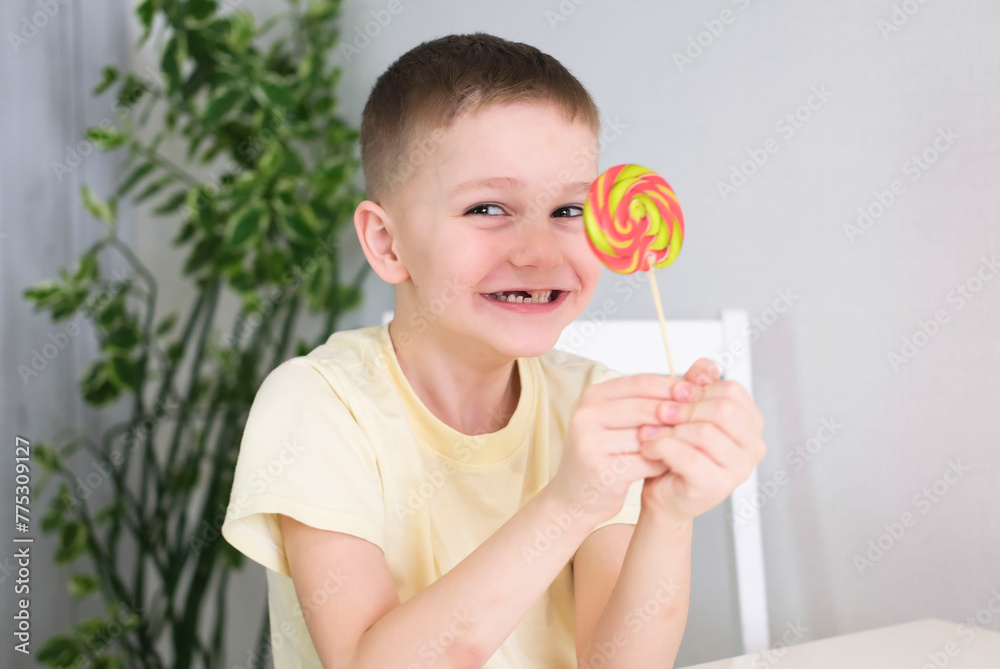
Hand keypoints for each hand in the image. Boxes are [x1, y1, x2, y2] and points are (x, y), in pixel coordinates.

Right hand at [549, 373, 699, 523]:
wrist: (575, 495)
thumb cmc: (603, 456)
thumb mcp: (619, 421)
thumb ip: (648, 402)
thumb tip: (693, 382)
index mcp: (592, 396)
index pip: (641, 382)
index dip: (673, 387)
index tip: (698, 394)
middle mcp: (587, 415)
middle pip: (645, 407)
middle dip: (677, 413)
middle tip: (702, 420)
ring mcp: (591, 442)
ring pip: (647, 435)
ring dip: (672, 440)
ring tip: (689, 443)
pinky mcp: (602, 469)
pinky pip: (645, 461)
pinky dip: (662, 462)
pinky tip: (671, 464)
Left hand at [636, 358, 766, 523]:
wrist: (665, 493)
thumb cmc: (678, 451)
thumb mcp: (688, 412)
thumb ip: (698, 386)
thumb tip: (703, 366)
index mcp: (751, 424)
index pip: (732, 391)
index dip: (699, 388)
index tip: (673, 394)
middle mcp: (753, 447)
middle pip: (723, 410)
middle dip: (685, 408)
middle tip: (659, 411)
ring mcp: (739, 469)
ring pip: (704, 432)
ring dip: (669, 429)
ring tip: (648, 431)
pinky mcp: (717, 486)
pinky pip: (688, 456)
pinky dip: (662, 447)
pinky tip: (648, 446)